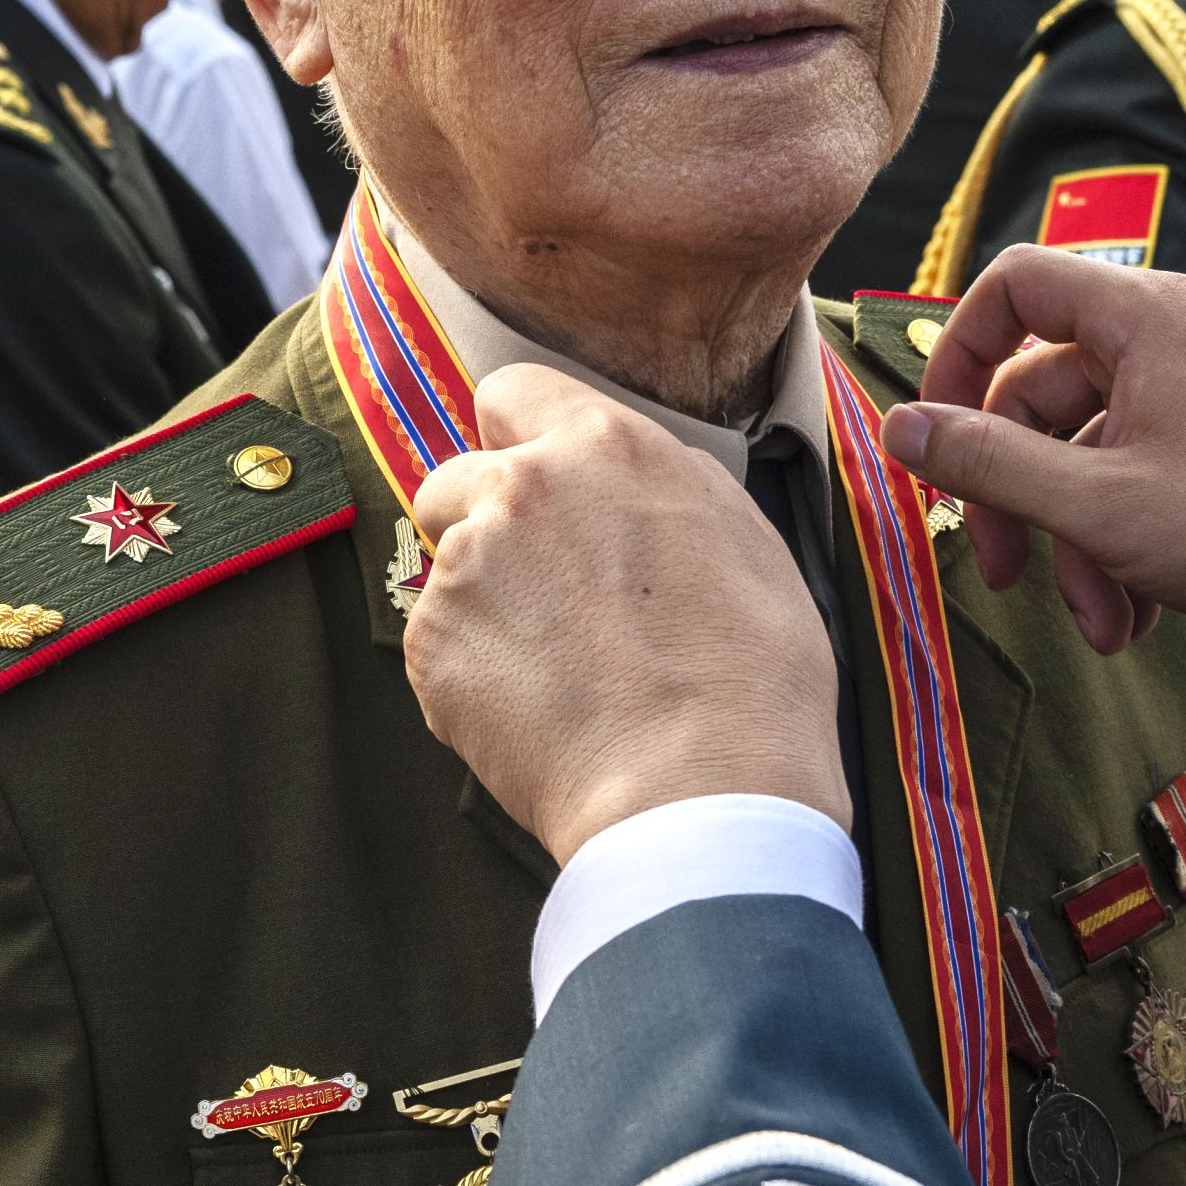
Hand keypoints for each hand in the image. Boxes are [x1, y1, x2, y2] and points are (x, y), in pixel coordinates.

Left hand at [400, 362, 846, 862]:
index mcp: (605, 446)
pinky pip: (439, 649)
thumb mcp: (743, 541)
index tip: (530, 481)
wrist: (702, 794)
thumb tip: (624, 492)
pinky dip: (475, 680)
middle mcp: (520, 488)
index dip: (517, 438)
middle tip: (547, 598)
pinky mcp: (432, 648)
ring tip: (564, 678)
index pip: (513, 391)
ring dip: (488, 611)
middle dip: (481, 525)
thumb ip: (661, 492)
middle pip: (455, 480)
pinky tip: (543, 718)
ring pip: (450, 574)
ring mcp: (466, 568)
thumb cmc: (753, 679)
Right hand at [893, 251, 1185, 692]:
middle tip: (1002, 570)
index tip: (937, 438)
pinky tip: (1135, 612)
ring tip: (1098, 623)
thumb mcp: (1096, 506)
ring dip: (1078, 538)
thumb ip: (986, 463)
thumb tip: (899, 429)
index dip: (958, 356)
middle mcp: (1184, 328)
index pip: (1016, 286)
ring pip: (1097, 443)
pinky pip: (1148, 464)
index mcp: (1151, 314)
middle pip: (1048, 386)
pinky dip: (1127, 533)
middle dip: (1020, 492)